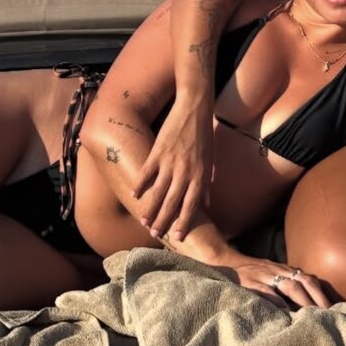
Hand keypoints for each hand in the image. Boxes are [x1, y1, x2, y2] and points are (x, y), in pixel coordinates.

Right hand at [132, 97, 212, 240]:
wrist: (194, 108)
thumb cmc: (204, 135)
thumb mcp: (210, 160)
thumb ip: (207, 183)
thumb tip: (207, 203)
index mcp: (200, 175)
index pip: (192, 205)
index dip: (184, 222)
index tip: (177, 237)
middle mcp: (185, 172)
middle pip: (172, 203)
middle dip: (164, 221)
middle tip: (155, 234)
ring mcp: (170, 162)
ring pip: (158, 192)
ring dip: (150, 208)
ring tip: (144, 220)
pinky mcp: (158, 152)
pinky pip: (146, 173)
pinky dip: (140, 185)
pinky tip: (134, 195)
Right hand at [219, 258, 332, 309]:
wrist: (225, 261)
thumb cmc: (252, 273)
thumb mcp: (272, 274)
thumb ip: (287, 285)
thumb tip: (306, 302)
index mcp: (285, 270)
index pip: (309, 279)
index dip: (322, 293)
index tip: (334, 309)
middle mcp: (277, 271)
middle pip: (304, 282)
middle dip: (317, 298)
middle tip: (328, 315)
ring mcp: (264, 275)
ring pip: (288, 286)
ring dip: (302, 300)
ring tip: (312, 315)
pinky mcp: (249, 282)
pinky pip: (265, 290)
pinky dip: (276, 300)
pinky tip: (284, 310)